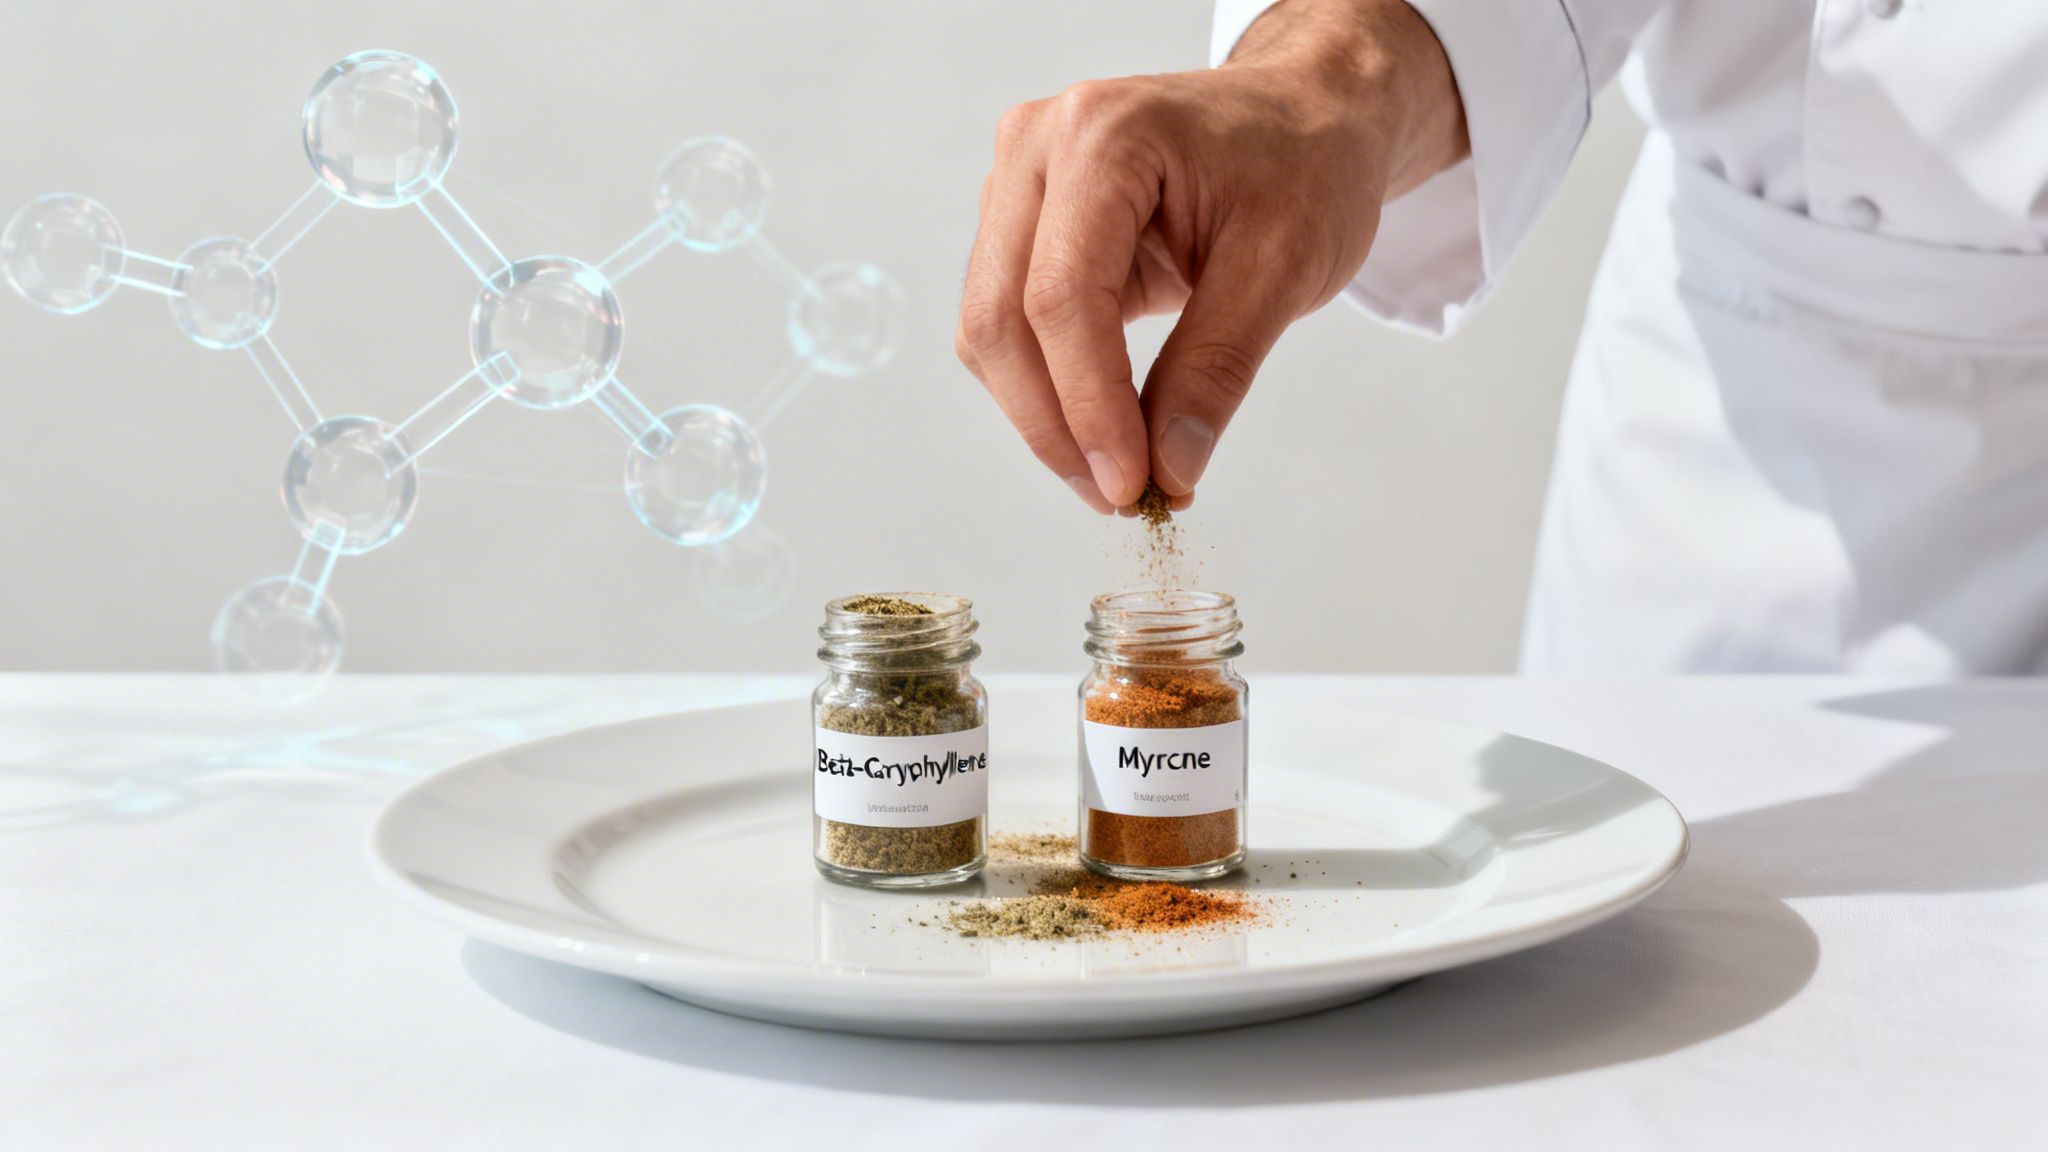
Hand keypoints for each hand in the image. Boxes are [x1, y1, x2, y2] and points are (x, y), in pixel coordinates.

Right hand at [956, 0, 1466, 511]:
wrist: (1304, 117)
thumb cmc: (1304, 167)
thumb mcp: (1284, 266)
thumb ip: (1217, 369)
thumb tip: (1167, 471)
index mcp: (1102, 135)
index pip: (1062, 295)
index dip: (1088, 405)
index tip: (1131, 485)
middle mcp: (1035, 146)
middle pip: (1000, 317)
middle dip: (1054, 425)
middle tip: (1119, 498)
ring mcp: (1017, 182)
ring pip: (990, 329)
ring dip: (1044, 417)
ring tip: (1117, 475)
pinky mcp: (1021, 222)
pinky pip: (1009, 325)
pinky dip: (1050, 389)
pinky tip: (1104, 431)